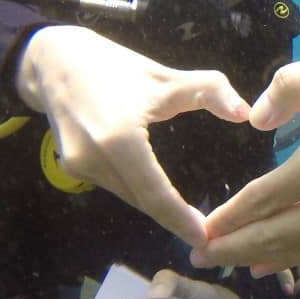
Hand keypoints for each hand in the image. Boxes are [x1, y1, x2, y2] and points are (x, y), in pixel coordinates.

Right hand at [16, 25, 249, 248]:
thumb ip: (210, 92)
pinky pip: (113, 186)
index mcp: (118, 139)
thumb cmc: (115, 66)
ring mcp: (78, 166)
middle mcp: (94, 159)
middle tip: (207, 233)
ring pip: (128, 196)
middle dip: (173, 218)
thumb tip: (246, 113)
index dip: (180, 220)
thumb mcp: (166, 76)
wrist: (53, 60)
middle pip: (142, 199)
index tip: (206, 238)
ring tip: (188, 216)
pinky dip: (137, 190)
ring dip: (155, 205)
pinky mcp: (71, 168)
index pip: (155, 193)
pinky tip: (157, 192)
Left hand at [195, 49, 299, 269]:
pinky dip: (296, 260)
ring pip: (299, 252)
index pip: (263, 198)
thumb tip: (256, 119)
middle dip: (231, 248)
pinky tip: (273, 263)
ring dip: (259, 258)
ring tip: (228, 261)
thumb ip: (295, 83)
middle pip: (273, 235)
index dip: (228, 216)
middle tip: (199, 255)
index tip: (202, 226)